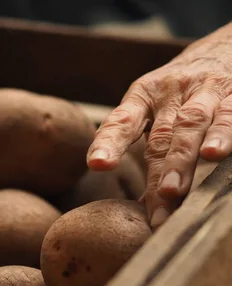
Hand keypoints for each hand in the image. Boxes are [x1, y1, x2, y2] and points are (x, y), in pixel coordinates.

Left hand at [87, 22, 231, 228]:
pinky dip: (223, 135)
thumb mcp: (156, 110)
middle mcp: (171, 92)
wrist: (222, 48)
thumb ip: (150, 152)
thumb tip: (143, 206)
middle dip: (158, 171)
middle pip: (161, 135)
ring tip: (177, 188)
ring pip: (192, 124)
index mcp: (142, 97)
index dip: (108, 142)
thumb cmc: (179, 95)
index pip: (121, 121)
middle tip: (156, 200)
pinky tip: (217, 154)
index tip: (97, 164)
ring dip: (184, 158)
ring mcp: (204, 90)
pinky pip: (229, 115)